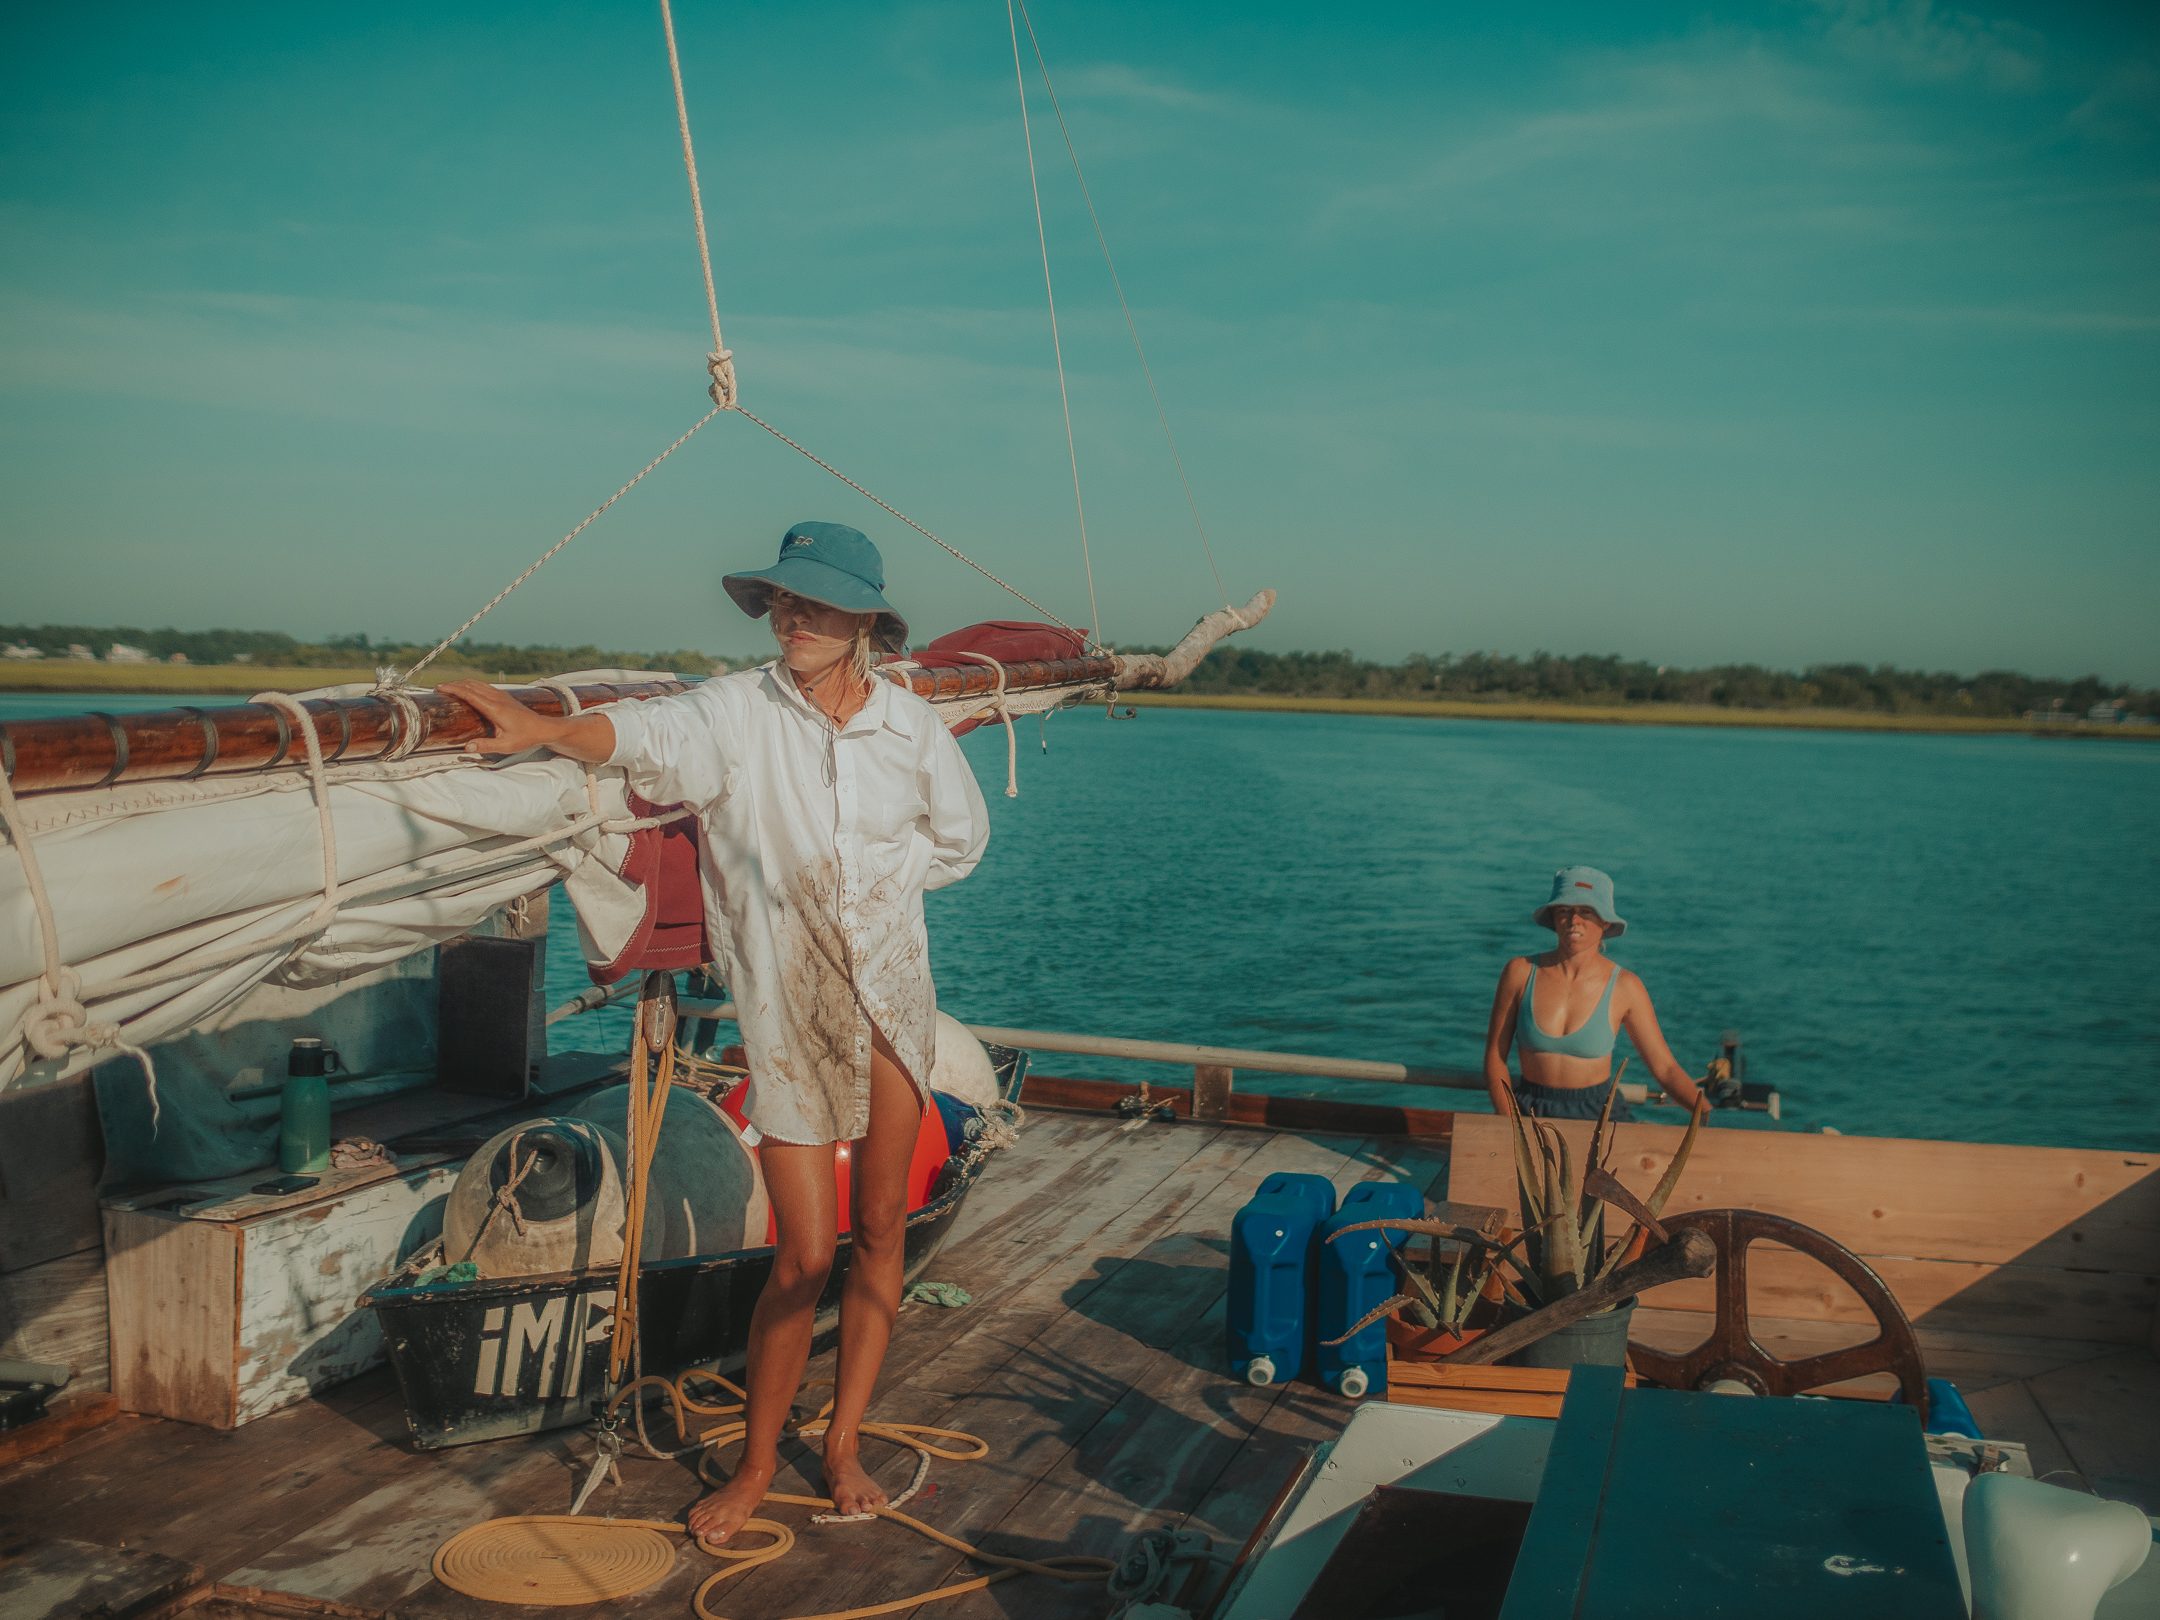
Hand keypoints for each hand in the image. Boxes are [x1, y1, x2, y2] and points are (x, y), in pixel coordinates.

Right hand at [438, 679, 559, 756]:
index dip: (453, 689)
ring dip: (462, 683)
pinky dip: (471, 685)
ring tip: (448, 688)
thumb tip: (467, 747)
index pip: (470, 694)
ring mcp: (501, 695)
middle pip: (471, 686)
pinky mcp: (504, 696)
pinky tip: (466, 689)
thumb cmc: (525, 737)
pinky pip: (484, 686)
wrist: (543, 728)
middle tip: (438, 689)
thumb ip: (486, 746)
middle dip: (453, 685)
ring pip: (477, 684)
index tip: (440, 688)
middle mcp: (497, 698)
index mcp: (494, 708)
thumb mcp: (506, 745)